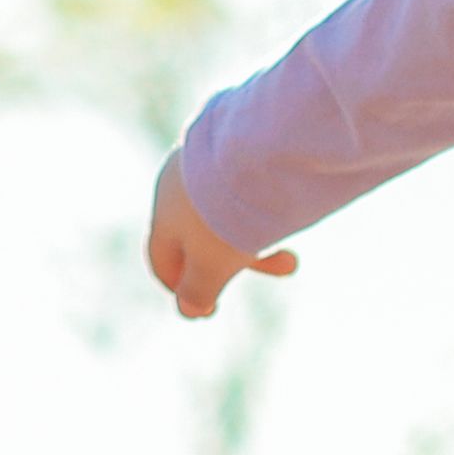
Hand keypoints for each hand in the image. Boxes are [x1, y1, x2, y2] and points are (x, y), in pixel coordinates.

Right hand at [147, 163, 295, 323]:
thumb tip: (189, 311)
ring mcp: (205, 160)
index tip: (207, 308)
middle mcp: (179, 183)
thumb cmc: (227, 215)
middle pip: (201, 238)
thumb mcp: (213, 263)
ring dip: (257, 241)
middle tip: (277, 273)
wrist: (256, 148)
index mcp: (163, 213)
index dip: (179, 287)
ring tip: (293, 259)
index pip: (160, 258)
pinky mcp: (234, 143)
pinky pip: (242, 188)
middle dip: (234, 266)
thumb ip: (199, 289)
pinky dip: (260, 211)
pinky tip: (285, 215)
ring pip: (226, 213)